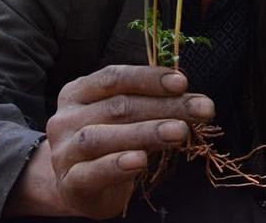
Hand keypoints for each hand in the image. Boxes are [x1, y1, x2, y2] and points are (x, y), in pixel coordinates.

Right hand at [41, 64, 213, 219]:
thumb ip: (147, 104)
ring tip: (179, 132)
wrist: (77, 187)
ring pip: (102, 137)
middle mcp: (66, 118)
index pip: (114, 77)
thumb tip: (187, 94)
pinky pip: (92, 172)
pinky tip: (141, 161)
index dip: (148, 78)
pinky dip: (116, 165)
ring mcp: (64, 151)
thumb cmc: (108, 144)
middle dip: (164, 106)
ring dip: (145, 132)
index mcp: (78, 92)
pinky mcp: (69, 183)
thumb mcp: (122, 118)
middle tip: (201, 109)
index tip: (182, 82)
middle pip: (118, 106)